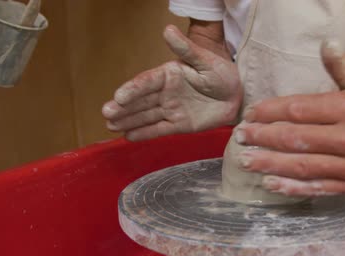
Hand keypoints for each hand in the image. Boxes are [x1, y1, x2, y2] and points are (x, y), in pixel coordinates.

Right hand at [102, 25, 241, 140]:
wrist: (238, 96)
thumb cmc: (222, 74)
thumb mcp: (205, 60)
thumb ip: (186, 49)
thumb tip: (167, 30)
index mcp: (168, 74)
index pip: (146, 82)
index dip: (132, 89)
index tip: (119, 97)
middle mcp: (165, 92)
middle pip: (140, 101)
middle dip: (123, 108)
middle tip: (107, 114)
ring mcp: (171, 109)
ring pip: (146, 116)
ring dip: (128, 121)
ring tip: (111, 126)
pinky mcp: (179, 125)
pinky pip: (159, 129)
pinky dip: (144, 133)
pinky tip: (128, 136)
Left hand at [233, 41, 344, 195]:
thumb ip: (342, 67)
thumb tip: (325, 44)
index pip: (301, 110)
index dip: (271, 112)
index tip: (250, 113)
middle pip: (297, 139)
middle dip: (263, 138)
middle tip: (240, 136)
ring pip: (304, 167)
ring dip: (270, 164)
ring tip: (246, 160)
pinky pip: (319, 188)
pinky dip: (293, 188)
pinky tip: (271, 183)